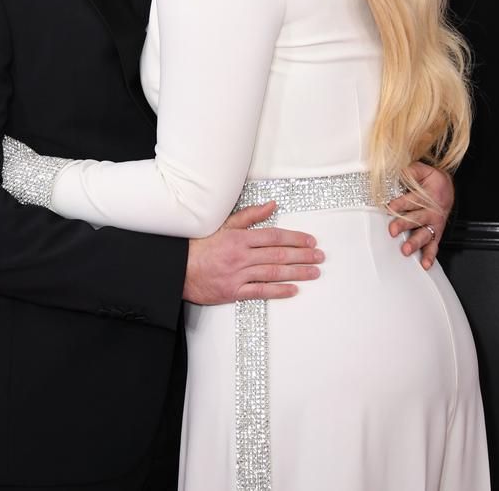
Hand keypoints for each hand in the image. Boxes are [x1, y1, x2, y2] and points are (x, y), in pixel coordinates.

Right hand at [183, 201, 322, 304]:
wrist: (179, 269)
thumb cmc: (201, 246)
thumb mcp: (225, 225)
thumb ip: (250, 216)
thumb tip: (272, 205)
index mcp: (239, 238)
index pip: (273, 236)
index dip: (295, 238)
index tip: (310, 240)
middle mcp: (240, 256)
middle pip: (278, 255)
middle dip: (302, 255)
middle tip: (319, 256)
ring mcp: (237, 275)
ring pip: (273, 273)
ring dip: (297, 272)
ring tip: (314, 272)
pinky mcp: (233, 292)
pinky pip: (260, 292)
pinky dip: (278, 291)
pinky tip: (293, 289)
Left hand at [387, 162, 453, 269]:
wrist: (448, 188)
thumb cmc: (431, 180)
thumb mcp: (423, 170)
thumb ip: (410, 171)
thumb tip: (396, 170)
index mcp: (427, 194)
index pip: (411, 199)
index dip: (400, 203)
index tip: (389, 208)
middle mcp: (431, 211)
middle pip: (416, 218)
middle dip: (404, 224)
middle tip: (393, 230)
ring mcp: (434, 223)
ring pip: (424, 234)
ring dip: (415, 242)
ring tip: (406, 249)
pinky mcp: (436, 232)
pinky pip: (434, 245)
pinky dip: (430, 255)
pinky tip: (425, 264)